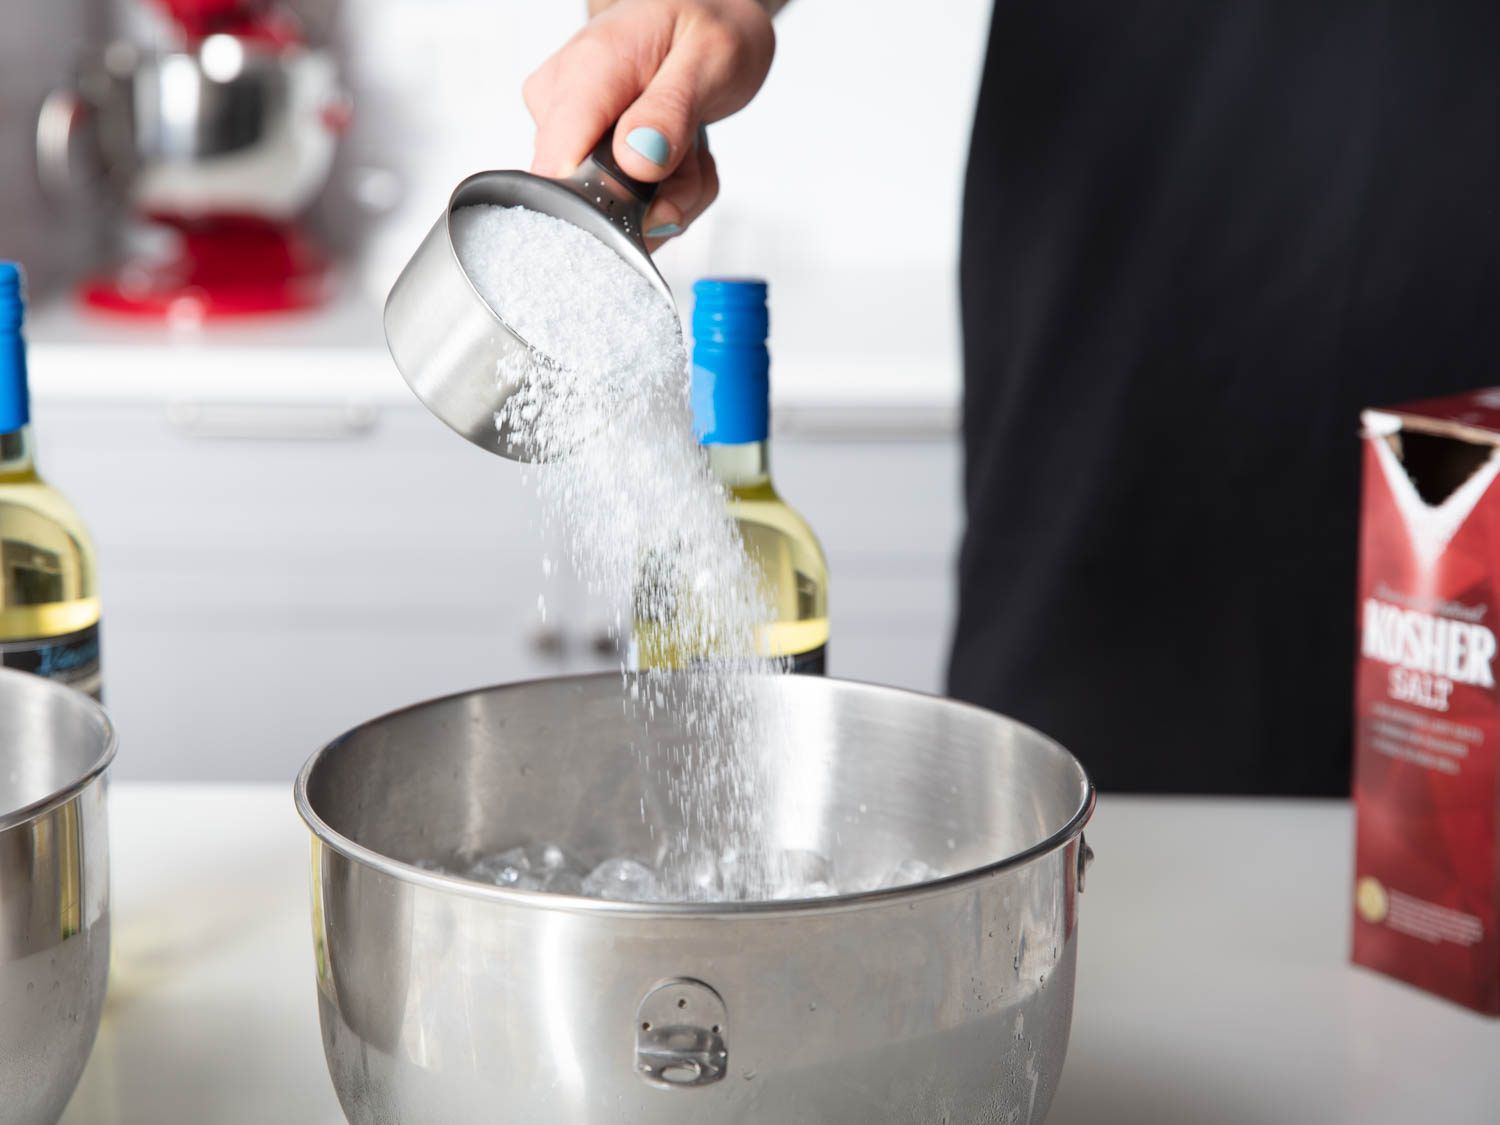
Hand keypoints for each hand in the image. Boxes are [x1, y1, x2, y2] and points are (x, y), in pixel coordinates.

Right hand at [524, 0, 775, 245]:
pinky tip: (680, 157)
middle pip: (596, 198)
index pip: (558, 166)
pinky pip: (627, 205)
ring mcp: (568, 129)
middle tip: (695, 157)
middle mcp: (562, 100)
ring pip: (618, 209)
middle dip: (662, 198)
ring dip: (672, 194)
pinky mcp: (581, 153)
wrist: (705, 14)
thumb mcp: (711, 59)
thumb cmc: (706, 24)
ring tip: (691, 149)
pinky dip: (668, 193)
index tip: (660, 200)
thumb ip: (671, 112)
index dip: (609, 204)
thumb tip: (636, 161)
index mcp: (587, 69)